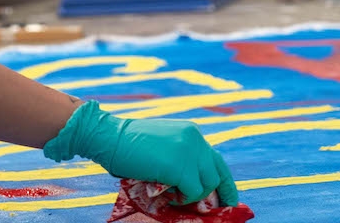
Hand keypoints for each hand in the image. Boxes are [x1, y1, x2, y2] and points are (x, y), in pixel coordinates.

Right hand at [43, 100, 236, 204]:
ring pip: (206, 185)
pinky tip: (165, 193)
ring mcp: (188, 151)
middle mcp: (195, 139)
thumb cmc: (127, 144)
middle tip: (201, 207)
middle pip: (215, 174)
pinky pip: (191, 192)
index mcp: (191, 132)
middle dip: (210, 194)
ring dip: (190, 195)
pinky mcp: (179, 166)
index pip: (216, 160)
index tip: (230, 200)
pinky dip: (181, 198)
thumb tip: (194, 186)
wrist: (109, 136)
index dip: (226, 183)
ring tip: (171, 194)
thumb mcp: (162, 145)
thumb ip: (181, 157)